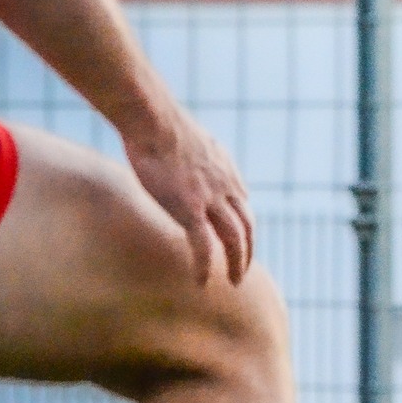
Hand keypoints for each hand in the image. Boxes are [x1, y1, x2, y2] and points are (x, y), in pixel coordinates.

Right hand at [124, 108, 255, 285]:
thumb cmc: (162, 126)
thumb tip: (191, 161)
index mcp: (227, 173)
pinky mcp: (191, 208)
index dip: (242, 226)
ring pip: (234, 239)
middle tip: (241, 272)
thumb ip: (199, 159)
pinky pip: (203, 245)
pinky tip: (202, 281)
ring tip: (234, 281)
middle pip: (247, 226)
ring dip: (236, 262)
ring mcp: (211, 199)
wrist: (154, 121)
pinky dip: (206, 266)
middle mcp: (226, 187)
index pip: (243, 206)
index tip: (237, 241)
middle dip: (247, 251)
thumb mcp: (193, 142)